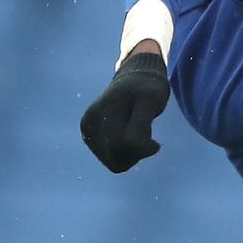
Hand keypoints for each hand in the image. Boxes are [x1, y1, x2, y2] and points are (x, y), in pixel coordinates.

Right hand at [80, 50, 169, 172]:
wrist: (134, 79)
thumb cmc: (146, 89)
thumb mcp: (151, 101)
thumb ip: (141, 126)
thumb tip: (139, 149)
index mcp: (102, 112)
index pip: (123, 146)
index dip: (143, 148)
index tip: (156, 143)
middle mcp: (89, 124)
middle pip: (117, 158)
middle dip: (136, 151)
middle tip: (144, 132)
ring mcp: (87, 132)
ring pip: (114, 163)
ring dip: (131, 153)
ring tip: (135, 131)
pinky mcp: (89, 138)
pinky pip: (112, 161)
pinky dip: (125, 154)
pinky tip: (128, 136)